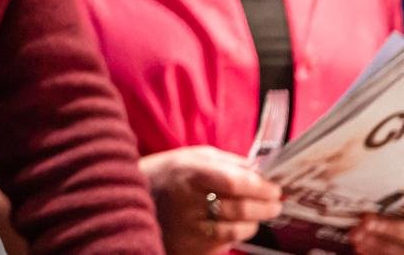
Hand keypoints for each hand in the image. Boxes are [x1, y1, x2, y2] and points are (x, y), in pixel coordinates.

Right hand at [140, 145, 283, 254]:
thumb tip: (259, 170)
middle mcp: (188, 202)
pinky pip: (224, 242)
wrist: (127, 200)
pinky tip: (239, 225)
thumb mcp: (189, 157)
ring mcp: (188, 228)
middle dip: (265, 206)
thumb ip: (224, 162)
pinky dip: (237, 234)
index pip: (234, 182)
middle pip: (240, 209)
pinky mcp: (190, 246)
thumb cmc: (164, 174)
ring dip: (254, 222)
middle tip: (276, 203)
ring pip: (236, 230)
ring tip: (260, 214)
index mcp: (188, 173)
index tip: (275, 187)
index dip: (260, 187)